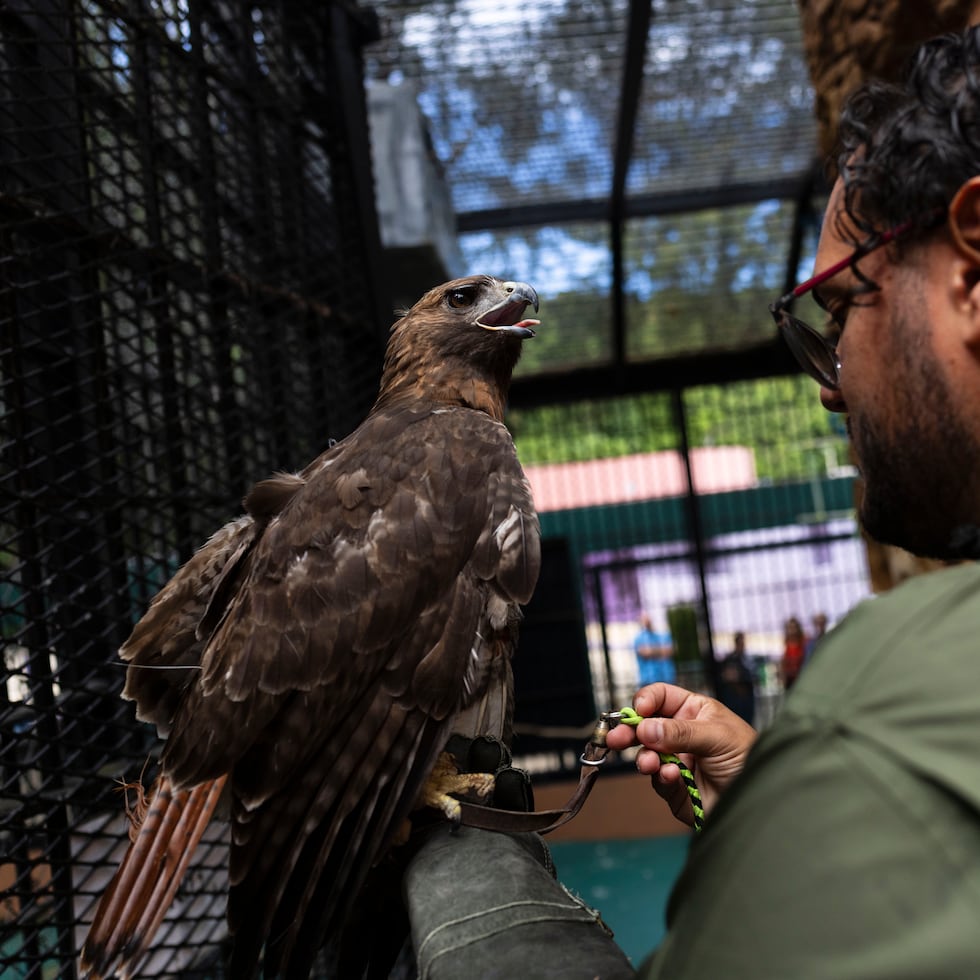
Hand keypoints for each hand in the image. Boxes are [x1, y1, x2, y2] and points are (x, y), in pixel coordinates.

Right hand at [605, 683, 756, 826]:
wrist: (763, 804)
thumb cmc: (749, 759)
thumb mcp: (718, 736)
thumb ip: (680, 732)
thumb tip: (645, 728)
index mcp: (694, 712)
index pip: (661, 697)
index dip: (646, 701)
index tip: (638, 710)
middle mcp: (681, 734)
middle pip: (645, 726)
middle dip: (629, 731)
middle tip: (615, 739)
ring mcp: (677, 761)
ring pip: (647, 754)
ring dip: (644, 758)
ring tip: (649, 763)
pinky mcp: (675, 789)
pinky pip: (658, 781)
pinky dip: (661, 778)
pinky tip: (672, 777)